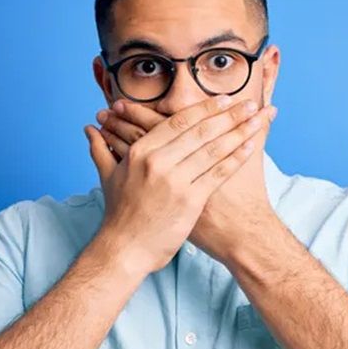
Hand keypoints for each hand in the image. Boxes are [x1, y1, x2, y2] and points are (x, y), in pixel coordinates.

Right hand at [82, 95, 270, 275]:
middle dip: (229, 114)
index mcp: (141, 151)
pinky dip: (237, 157)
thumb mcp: (107, 176)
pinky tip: (252, 146)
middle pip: (201, 130)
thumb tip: (89, 128)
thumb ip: (100, 148)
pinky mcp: (190, 201)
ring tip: (258, 118)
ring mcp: (175, 181)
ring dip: (240, 130)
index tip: (224, 99)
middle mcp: (159, 162)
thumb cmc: (119, 214)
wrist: (125, 249)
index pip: (179, 121)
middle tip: (249, 102)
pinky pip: (219, 173)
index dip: (205, 108)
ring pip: (214, 148)